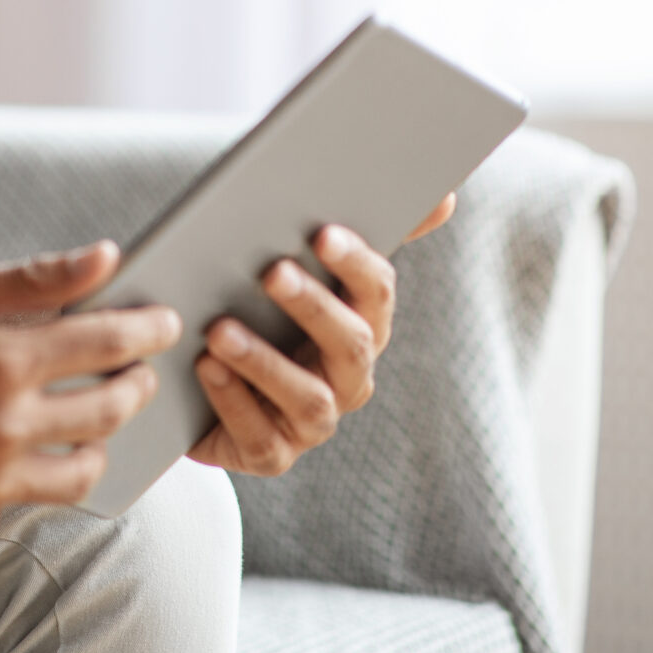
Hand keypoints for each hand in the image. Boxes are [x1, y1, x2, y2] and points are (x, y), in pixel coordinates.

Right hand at [0, 244, 180, 548]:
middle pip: (107, 412)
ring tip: (92, 422)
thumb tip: (106, 257)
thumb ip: (32, 279)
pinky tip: (11, 452)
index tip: (166, 324)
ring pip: (78, 473)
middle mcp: (1, 430)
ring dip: (96, 444)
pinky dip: (23, 477)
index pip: (104, 343)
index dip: (146, 330)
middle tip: (138, 373)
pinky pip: (19, 503)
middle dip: (134, 386)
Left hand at [185, 192, 454, 475]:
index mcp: (363, 326)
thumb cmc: (259, 315)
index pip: (377, 294)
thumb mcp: (299, 272)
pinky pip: (263, 438)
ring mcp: (313, 423)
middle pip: (351, 345)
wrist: (204, 391)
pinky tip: (207, 368)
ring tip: (220, 330)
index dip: (356, 265)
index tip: (323, 233)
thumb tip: (447, 199)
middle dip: (313, 307)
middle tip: (272, 271)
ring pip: (309, 399)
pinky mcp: (271, 454)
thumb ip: (355, 236)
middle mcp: (349, 379)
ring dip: (265, 362)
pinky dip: (234, 402)